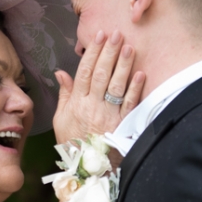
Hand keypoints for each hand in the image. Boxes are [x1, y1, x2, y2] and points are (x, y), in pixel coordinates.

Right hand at [53, 30, 143, 144]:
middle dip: (109, 52)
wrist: (85, 168)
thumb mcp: (61, 119)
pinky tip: (140, 73)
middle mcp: (92, 106)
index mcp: (77, 103)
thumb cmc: (73, 142)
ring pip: (116, 86)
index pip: (84, 72)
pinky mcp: (121, 125)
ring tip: (129, 47)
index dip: (92, 52)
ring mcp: (108, 115)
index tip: (99, 36)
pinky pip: (129, 104)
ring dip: (123, 65)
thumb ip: (64, 94)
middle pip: (101, 74)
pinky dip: (135, 89)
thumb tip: (60, 73)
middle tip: (116, 34)